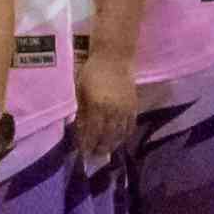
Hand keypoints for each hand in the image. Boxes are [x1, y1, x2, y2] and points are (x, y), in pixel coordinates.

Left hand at [74, 41, 138, 167]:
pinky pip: (130, 126)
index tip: (82, 153)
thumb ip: (81, 110)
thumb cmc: (92, 71)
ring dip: (112, 145)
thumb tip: (79, 129)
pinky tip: (119, 139)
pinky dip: (124, 135)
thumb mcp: (80, 90)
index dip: (87, 144)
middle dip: (100, 149)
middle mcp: (113, 111)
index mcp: (98, 106)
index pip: (92, 132)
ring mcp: (125, 110)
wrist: (115, 57)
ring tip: (105, 151)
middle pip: (107, 137)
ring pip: (120, 134)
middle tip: (94, 157)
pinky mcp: (134, 106)